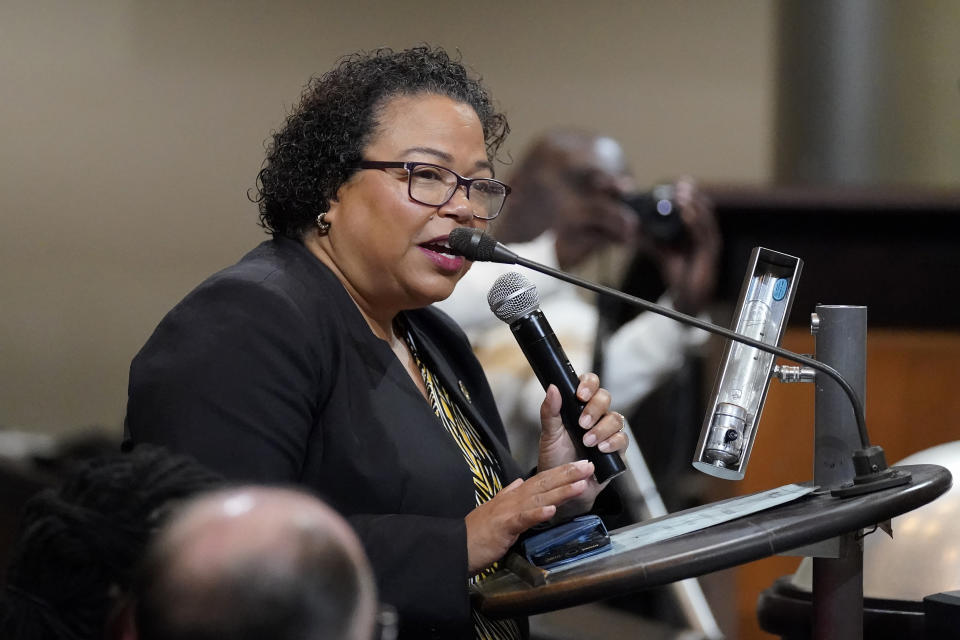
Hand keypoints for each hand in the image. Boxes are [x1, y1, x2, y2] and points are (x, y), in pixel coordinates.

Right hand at [464, 460, 594, 572]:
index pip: (541, 480)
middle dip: (568, 474)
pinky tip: (552, 510)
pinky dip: (538, 514)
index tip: (580, 466)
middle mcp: (512, 500)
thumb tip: (517, 483)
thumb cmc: (476, 533)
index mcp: (513, 497)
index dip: (561, 472)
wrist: (455, 546)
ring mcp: (508, 512)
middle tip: (588, 466)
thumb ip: (507, 495)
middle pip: (544, 484)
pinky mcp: (504, 527)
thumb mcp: (493, 510)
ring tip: (579, 484)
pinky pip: (523, 519)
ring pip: (539, 498)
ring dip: (560, 491)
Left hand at [537, 373, 628, 516]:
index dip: (588, 384)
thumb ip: (550, 411)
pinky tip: (601, 449)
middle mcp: (595, 415)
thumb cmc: (555, 458)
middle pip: (605, 398)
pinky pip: (623, 439)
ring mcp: (607, 431)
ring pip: (616, 418)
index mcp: (578, 406)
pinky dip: (613, 442)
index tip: (579, 395)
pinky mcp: (617, 449)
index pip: (590, 383)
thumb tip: (553, 387)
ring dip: (602, 428)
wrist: (563, 486)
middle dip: (595, 408)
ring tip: (588, 441)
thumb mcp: (548, 434)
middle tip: (582, 424)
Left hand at [653, 177, 720, 314]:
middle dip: (692, 194)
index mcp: (695, 230)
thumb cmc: (677, 272)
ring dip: (694, 204)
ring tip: (683, 194)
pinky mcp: (711, 252)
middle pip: (702, 207)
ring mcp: (710, 241)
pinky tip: (687, 213)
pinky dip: (696, 221)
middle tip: (681, 183)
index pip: (694, 206)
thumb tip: (630, 227)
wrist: (688, 297)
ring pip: (705, 217)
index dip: (687, 193)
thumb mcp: (660, 250)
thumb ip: (649, 238)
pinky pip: (705, 233)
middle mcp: (704, 233)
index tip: (676, 182)